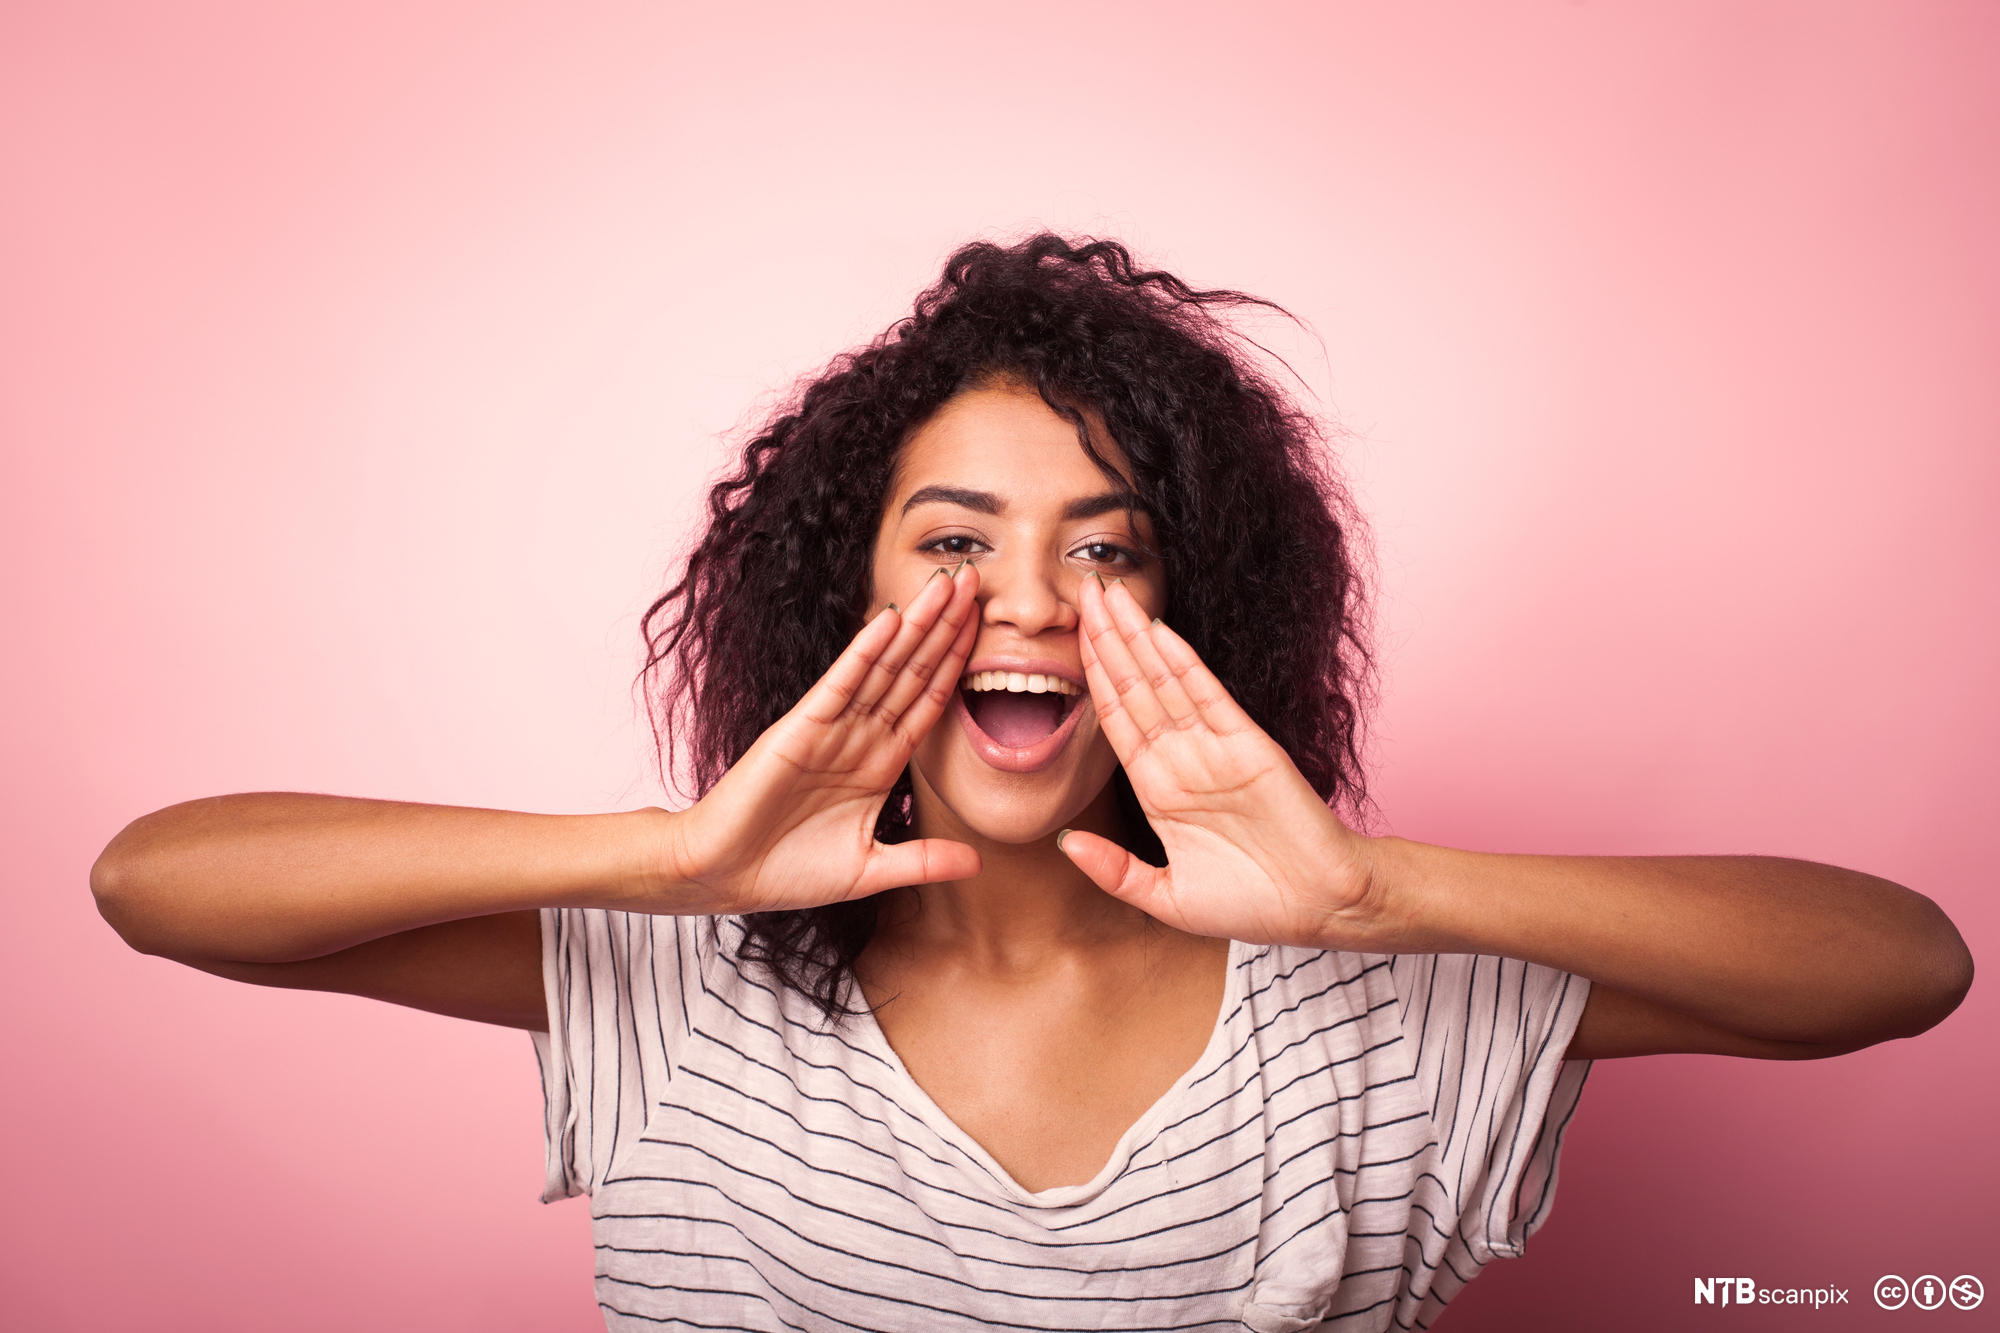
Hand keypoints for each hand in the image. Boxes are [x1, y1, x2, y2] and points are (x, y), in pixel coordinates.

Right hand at [659, 563, 982, 914]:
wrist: (723, 877)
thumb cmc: (787, 871)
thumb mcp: (870, 870)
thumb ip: (923, 861)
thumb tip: (978, 862)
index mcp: (880, 763)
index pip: (929, 700)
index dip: (959, 662)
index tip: (988, 626)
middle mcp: (860, 736)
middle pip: (914, 670)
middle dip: (946, 626)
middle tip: (978, 577)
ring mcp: (831, 728)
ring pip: (884, 666)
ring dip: (916, 624)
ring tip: (948, 583)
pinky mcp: (799, 728)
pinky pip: (840, 684)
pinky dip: (865, 652)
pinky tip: (889, 620)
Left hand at [1058, 575, 1379, 947]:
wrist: (1321, 906)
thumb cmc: (1252, 904)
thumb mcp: (1168, 898)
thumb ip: (1116, 871)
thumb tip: (1064, 843)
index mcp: (1158, 789)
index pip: (1115, 719)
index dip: (1090, 677)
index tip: (1064, 638)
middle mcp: (1182, 759)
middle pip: (1133, 686)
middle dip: (1105, 639)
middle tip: (1079, 589)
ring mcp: (1214, 747)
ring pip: (1163, 680)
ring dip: (1134, 637)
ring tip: (1107, 593)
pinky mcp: (1249, 744)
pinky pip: (1207, 696)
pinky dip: (1181, 662)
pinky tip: (1157, 630)